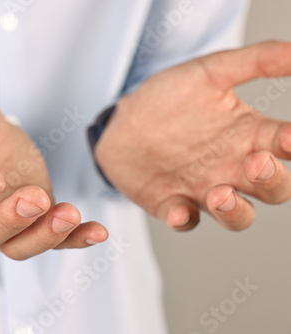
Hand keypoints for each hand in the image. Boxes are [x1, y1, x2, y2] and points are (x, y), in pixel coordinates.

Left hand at [96, 41, 290, 230]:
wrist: (121, 120)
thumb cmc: (168, 97)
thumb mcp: (210, 73)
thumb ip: (256, 61)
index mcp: (249, 135)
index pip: (286, 146)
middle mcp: (233, 168)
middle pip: (273, 189)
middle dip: (272, 182)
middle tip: (256, 163)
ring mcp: (204, 189)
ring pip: (237, 216)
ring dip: (236, 211)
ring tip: (219, 193)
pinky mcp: (173, 204)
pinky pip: (186, 221)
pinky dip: (184, 220)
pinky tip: (178, 210)